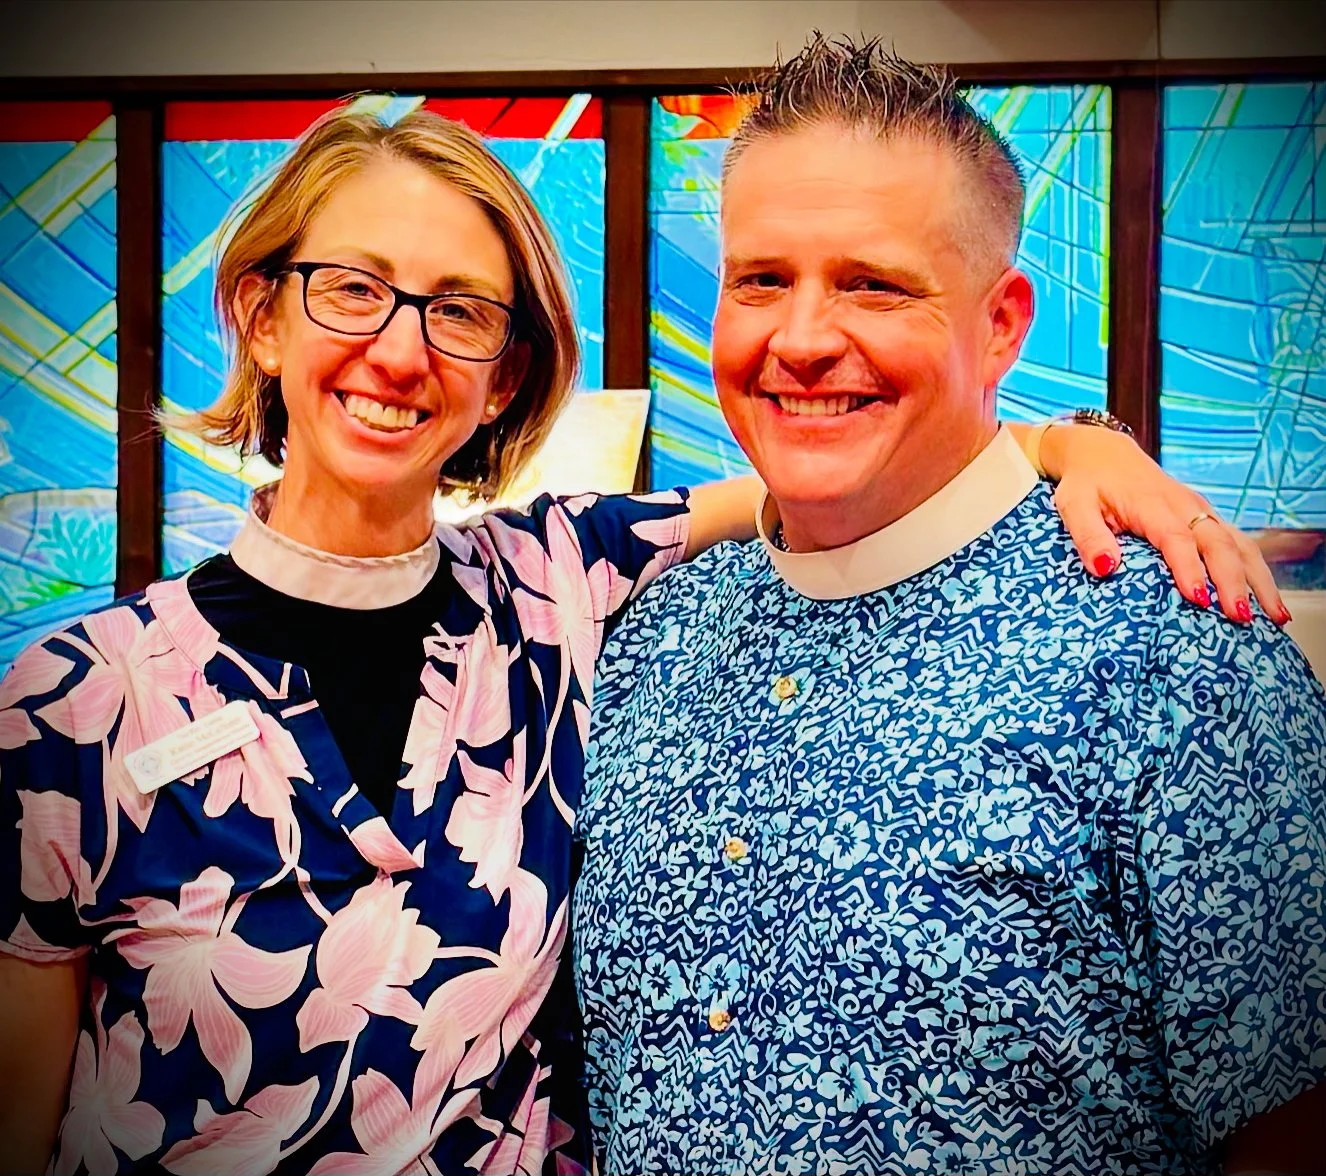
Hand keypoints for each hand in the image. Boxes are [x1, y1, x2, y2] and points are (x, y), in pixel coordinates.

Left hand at [1040, 424, 1288, 624]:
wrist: (1103, 453)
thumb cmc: (1086, 484)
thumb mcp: (1073, 506)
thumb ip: (1088, 536)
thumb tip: (1104, 568)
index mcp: (1151, 504)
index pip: (1175, 538)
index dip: (1189, 568)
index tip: (1199, 599)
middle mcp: (1185, 506)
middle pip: (1218, 543)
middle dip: (1233, 581)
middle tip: (1240, 617)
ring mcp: (1201, 512)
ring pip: (1239, 545)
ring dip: (1258, 580)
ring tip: (1275, 617)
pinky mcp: (1207, 518)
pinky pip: (1240, 545)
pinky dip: (1257, 572)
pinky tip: (1269, 603)